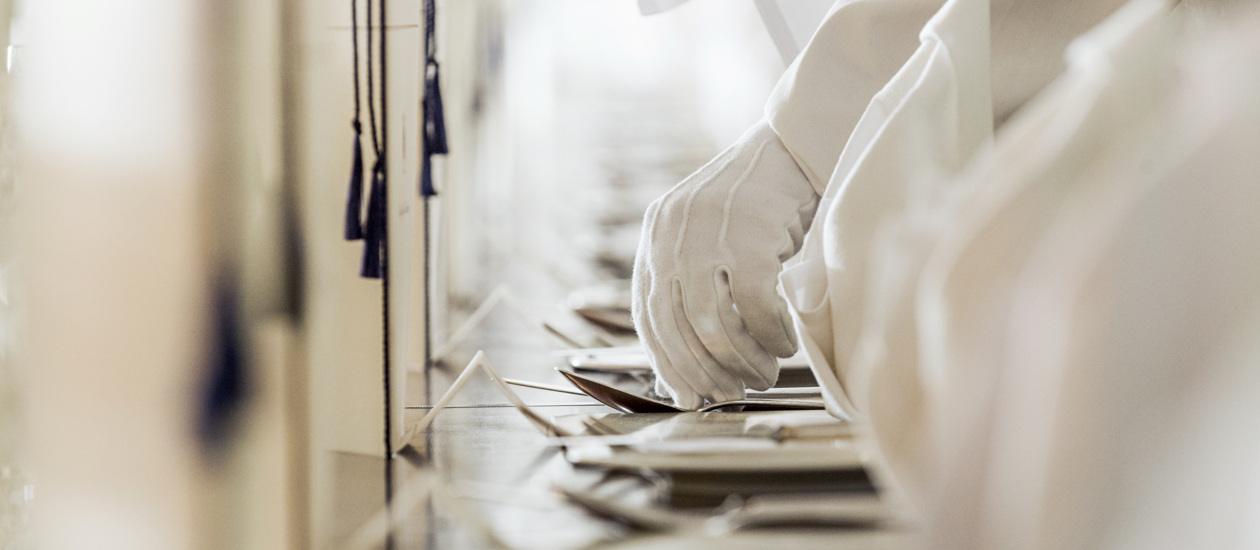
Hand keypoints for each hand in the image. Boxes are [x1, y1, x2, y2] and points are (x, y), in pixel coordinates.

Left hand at [633, 120, 819, 408]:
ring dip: (742, 360)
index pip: (647, 314)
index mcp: (655, 234)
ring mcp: (710, 233)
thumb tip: (682, 375)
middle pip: (676, 326)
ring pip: (714, 324)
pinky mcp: (751, 235)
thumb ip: (689, 287)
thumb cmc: (755, 204)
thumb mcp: (706, 237)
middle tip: (733, 393)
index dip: (666, 363)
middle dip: (705, 371)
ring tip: (764, 375)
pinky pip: (755, 307)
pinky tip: (784, 345)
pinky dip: (771, 336)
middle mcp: (673, 233)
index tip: (689, 397)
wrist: (793, 147)